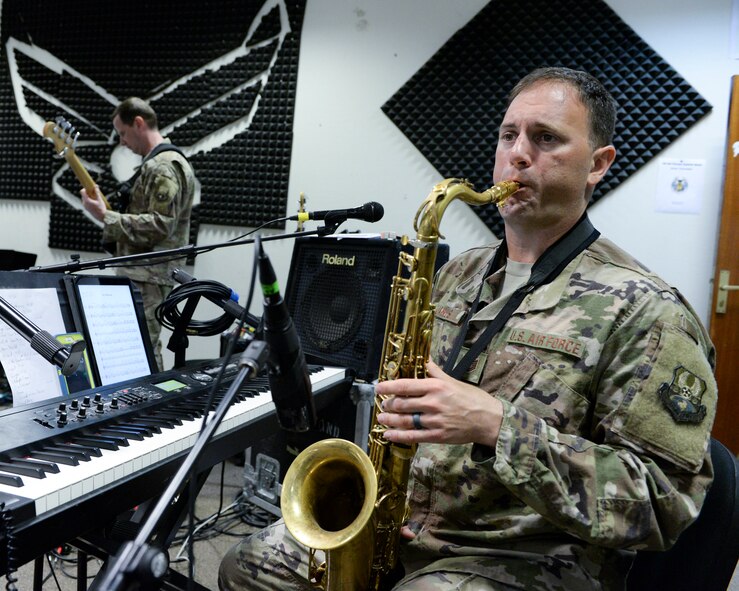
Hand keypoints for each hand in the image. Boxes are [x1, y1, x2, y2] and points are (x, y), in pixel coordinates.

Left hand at [81, 186, 105, 220]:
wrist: (102, 217)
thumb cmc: (101, 208)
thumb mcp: (100, 199)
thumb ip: (97, 192)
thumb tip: (96, 185)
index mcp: (87, 201)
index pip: (82, 191)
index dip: (85, 189)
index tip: (89, 188)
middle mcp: (84, 203)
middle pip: (83, 195)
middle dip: (88, 193)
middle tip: (94, 193)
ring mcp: (85, 206)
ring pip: (85, 198)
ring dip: (89, 197)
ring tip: (95, 198)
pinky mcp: (86, 208)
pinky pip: (86, 202)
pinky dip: (89, 200)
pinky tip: (95, 202)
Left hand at [375, 359, 502, 446]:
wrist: (489, 420)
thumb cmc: (473, 399)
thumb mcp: (453, 381)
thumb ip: (435, 372)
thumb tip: (424, 361)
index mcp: (436, 387)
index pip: (405, 385)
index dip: (388, 386)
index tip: (378, 387)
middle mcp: (433, 403)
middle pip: (402, 404)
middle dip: (388, 404)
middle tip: (383, 403)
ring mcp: (434, 421)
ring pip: (404, 420)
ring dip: (389, 419)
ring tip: (382, 417)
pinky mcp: (437, 436)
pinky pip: (412, 436)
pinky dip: (398, 436)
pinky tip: (388, 434)